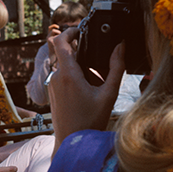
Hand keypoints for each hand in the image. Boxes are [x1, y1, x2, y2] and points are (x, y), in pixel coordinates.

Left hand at [47, 27, 124, 146]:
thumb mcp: (108, 94)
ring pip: (64, 66)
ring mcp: (52, 85)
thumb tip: (120, 47)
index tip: (80, 30)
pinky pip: (62, 77)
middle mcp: (56, 77)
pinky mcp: (52, 92)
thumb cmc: (89, 121)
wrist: (71, 141)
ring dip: (79, 67)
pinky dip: (74, 77)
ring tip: (94, 82)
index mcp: (68, 74)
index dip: (69, 31)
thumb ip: (116, 68)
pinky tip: (86, 91)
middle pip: (65, 54)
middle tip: (96, 62)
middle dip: (81, 53)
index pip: (60, 42)